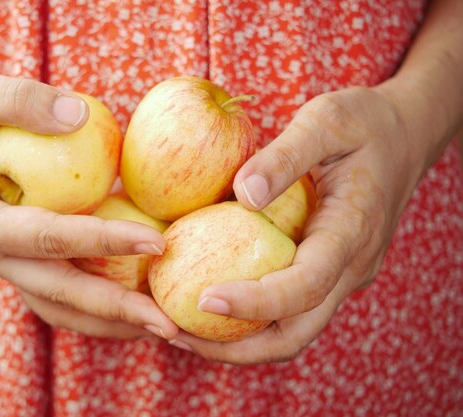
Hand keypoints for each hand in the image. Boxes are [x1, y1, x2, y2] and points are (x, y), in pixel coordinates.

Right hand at [0, 69, 177, 339]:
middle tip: (170, 324)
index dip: (101, 241)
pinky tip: (140, 304)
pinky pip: (62, 293)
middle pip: (57, 291)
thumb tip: (79, 117)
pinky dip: (100, 306)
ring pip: (60, 307)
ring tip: (164, 329)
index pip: (45, 237)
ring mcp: (2, 264)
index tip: (156, 241)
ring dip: (111, 322)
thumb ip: (19, 99)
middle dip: (115, 309)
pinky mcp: (19, 262)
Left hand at [171, 84, 428, 362]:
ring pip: (291, 331)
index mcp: (350, 233)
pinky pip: (288, 310)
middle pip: (295, 333)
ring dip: (239, 342)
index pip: (304, 286)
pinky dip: (249, 319)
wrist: (404, 136)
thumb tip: (242, 194)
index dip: (255, 302)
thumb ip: (286, 156)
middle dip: (236, 348)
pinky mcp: (328, 272)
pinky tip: (209, 302)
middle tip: (178, 335)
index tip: (204, 301)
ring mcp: (340, 275)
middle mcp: (349, 267)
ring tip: (182, 330)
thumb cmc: (364, 123)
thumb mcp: (327, 120)